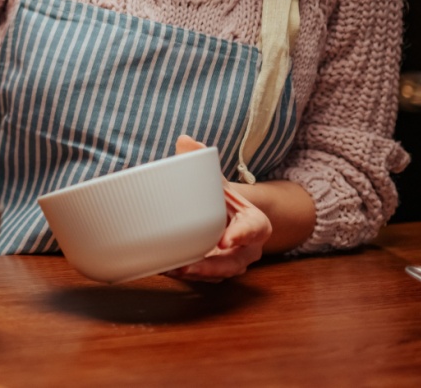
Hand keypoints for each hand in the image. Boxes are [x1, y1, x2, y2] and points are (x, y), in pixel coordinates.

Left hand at [167, 135, 271, 282]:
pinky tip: (164, 269)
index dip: (241, 236)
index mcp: (255, 223)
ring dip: (194, 274)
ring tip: (172, 270)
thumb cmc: (222, 197)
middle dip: (211, 266)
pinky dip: (185, 276)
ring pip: (217, 274)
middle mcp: (247, 248)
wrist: (225, 214)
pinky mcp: (215, 272)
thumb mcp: (217, 179)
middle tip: (189, 266)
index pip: (254, 230)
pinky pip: (203, 278)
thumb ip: (202, 162)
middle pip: (234, 262)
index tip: (225, 240)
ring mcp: (231, 263)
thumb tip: (185, 140)